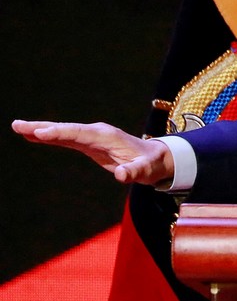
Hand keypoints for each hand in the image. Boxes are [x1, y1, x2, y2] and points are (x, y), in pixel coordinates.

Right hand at [11, 120, 174, 185]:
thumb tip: (121, 175)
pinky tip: (33, 136)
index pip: (79, 133)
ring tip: (18, 128)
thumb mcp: (145, 170)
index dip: (60, 132)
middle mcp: (97, 133)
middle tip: (18, 125)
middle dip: (43, 127)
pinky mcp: (89, 143)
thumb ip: (134, 172)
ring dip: (41, 130)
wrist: (155, 158)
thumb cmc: (150, 165)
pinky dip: (50, 137)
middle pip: (66, 129)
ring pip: (63, 132)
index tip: (40, 132)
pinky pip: (65, 139)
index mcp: (107, 137)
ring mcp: (92, 137)